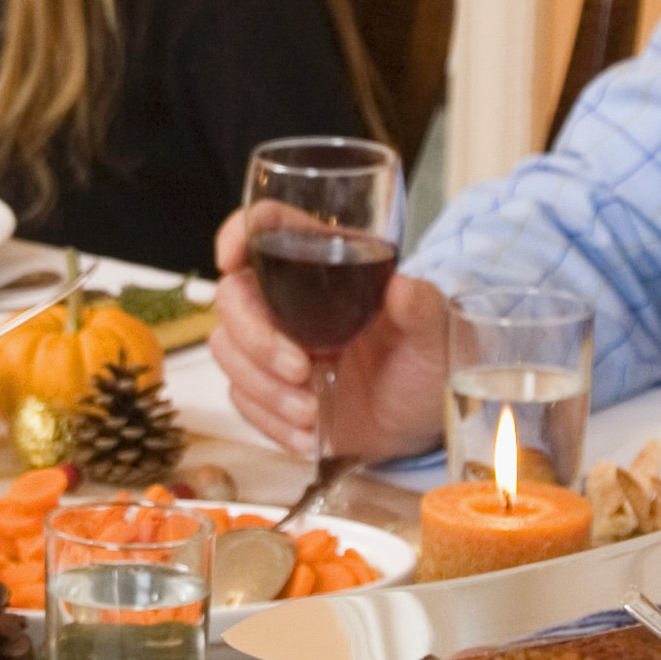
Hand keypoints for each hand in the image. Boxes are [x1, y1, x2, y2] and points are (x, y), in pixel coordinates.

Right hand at [206, 199, 446, 458]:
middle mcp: (288, 300)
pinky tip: (307, 432)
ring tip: (312, 411)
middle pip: (233, 297)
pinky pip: (241, 398)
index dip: (240, 233)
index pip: (269, 228)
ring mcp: (272, 344)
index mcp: (326, 266)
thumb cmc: (424, 364)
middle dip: (256, 338)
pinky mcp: (267, 388)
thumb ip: (420, 309)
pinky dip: (270, 419)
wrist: (418, 424)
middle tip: (301, 369)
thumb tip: (402, 288)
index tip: (231, 260)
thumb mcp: (432, 336)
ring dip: (264, 386)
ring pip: (228, 350)